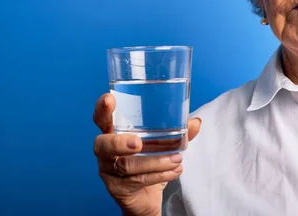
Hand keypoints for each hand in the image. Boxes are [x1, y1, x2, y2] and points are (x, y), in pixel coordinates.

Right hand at [93, 93, 200, 215]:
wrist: (145, 197)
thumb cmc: (149, 162)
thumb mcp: (162, 145)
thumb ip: (177, 132)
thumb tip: (196, 122)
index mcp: (114, 132)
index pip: (102, 119)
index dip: (102, 109)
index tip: (109, 99)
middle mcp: (106, 152)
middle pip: (103, 145)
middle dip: (119, 142)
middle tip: (138, 143)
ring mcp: (108, 171)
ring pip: (127, 166)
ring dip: (155, 161)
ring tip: (177, 159)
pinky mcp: (117, 188)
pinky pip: (137, 181)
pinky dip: (160, 175)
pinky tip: (175, 171)